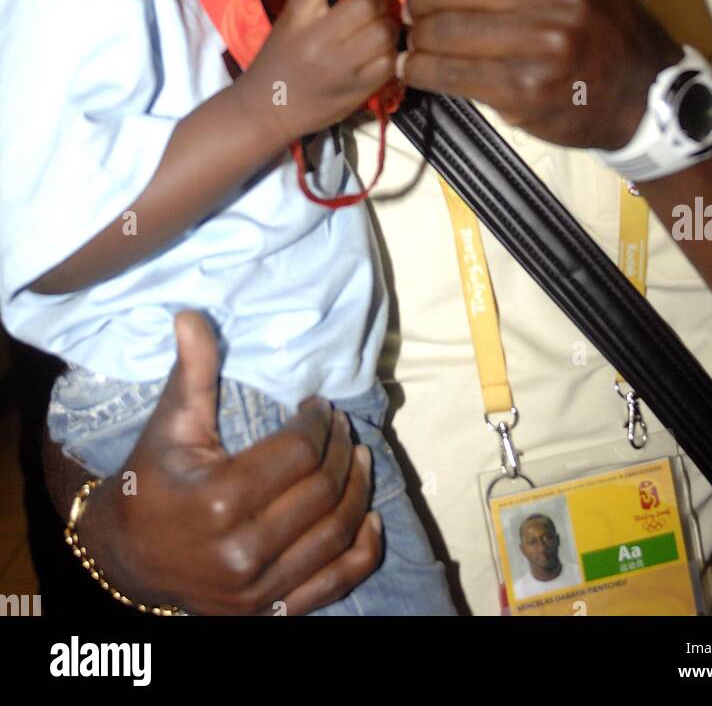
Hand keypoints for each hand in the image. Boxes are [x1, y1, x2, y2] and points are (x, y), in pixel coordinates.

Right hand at [76, 312, 381, 615]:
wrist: (128, 557)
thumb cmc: (153, 479)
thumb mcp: (170, 424)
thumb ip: (191, 372)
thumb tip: (192, 315)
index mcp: (219, 499)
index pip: (298, 453)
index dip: (319, 423)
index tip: (320, 406)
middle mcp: (242, 550)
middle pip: (322, 491)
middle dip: (341, 451)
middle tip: (343, 426)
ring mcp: (257, 588)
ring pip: (334, 533)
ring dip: (358, 491)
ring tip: (360, 458)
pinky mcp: (268, 611)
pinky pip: (333, 585)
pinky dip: (361, 553)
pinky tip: (370, 519)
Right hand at [239, 0, 399, 147]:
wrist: (266, 110)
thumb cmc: (280, 61)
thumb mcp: (291, 23)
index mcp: (295, 16)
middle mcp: (314, 39)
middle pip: (367, 3)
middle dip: (382, 0)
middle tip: (381, 6)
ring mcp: (336, 67)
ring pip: (385, 31)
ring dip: (391, 27)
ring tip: (383, 31)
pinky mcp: (355, 91)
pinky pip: (390, 62)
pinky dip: (392, 55)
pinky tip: (382, 56)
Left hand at [400, 0, 680, 148]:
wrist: (648, 92)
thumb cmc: (599, 25)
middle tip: (409, 9)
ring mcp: (546, 42)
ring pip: (444, 29)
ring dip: (416, 36)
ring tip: (414, 41)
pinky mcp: (529, 89)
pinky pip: (451, 74)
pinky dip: (422, 70)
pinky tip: (416, 68)